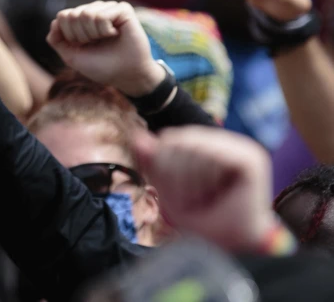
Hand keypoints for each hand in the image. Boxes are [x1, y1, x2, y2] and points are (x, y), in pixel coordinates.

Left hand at [47, 1, 163, 96]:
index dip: (69, 36)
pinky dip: (105, 30)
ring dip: (94, 34)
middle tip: (96, 43)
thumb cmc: (101, 66)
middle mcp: (94, 10)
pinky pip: (101, 15)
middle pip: (73, 15)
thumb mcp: (72, 56)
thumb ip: (57, 40)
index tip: (83, 46)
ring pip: (86, 14)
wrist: (126, 75)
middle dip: (81, 36)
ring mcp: (108, 8)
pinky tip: (115, 34)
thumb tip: (55, 21)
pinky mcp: (123, 9)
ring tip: (106, 39)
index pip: (63, 16)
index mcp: (81, 20)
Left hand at [132, 126, 274, 251]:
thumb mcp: (168, 191)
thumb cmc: (200, 223)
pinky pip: (214, 155)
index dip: (160, 164)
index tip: (169, 196)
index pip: (169, 139)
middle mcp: (223, 144)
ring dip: (188, 181)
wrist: (232, 251)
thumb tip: (136, 136)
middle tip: (187, 203)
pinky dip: (204, 179)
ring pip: (193, 147)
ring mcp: (239, 148)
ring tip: (199, 203)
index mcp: (205, 148)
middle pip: (178, 141)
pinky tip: (211, 196)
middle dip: (173, 175)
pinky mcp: (251, 159)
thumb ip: (154, 163)